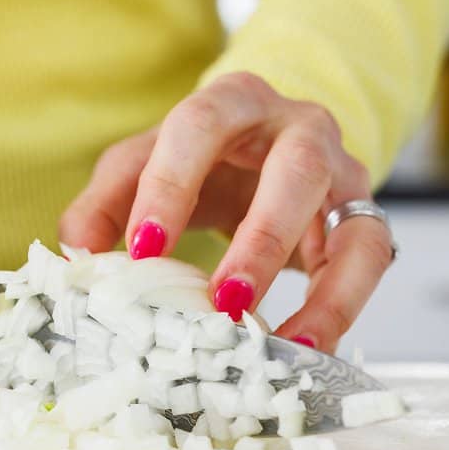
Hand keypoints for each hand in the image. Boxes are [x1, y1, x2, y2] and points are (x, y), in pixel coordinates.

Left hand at [60, 73, 392, 352]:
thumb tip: (79, 258)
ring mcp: (342, 171)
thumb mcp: (144, 166)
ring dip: (319, 290)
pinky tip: (308, 348)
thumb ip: (104, 203)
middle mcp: (299, 126)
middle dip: (262, 239)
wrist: (268, 147)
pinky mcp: (366, 216)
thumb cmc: (202, 160)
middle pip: (295, 168)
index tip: (142, 250)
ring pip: (351, 222)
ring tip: (278, 343)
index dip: (171, 185)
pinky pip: (370, 262)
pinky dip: (343, 309)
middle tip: (225, 301)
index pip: (200, 124)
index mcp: (233, 101)